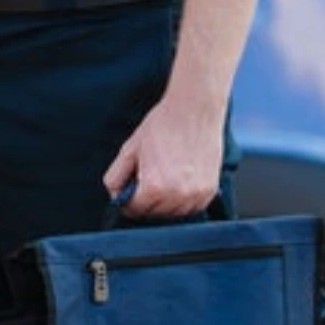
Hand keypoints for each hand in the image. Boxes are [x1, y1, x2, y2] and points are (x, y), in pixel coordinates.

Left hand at [102, 90, 224, 219]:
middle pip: (153, 215)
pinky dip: (183, 202)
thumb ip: (116, 177)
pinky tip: (179, 182)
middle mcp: (176, 195)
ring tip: (164, 178)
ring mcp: (195, 195)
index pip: (133, 210)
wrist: (194, 109)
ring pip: (173, 215)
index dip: (127, 201)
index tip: (129, 192)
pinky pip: (192, 209)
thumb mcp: (129, 149)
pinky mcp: (209, 191)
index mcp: (154, 187)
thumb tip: (115, 196)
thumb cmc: (163, 125)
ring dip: (165, 204)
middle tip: (147, 180)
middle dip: (146, 202)